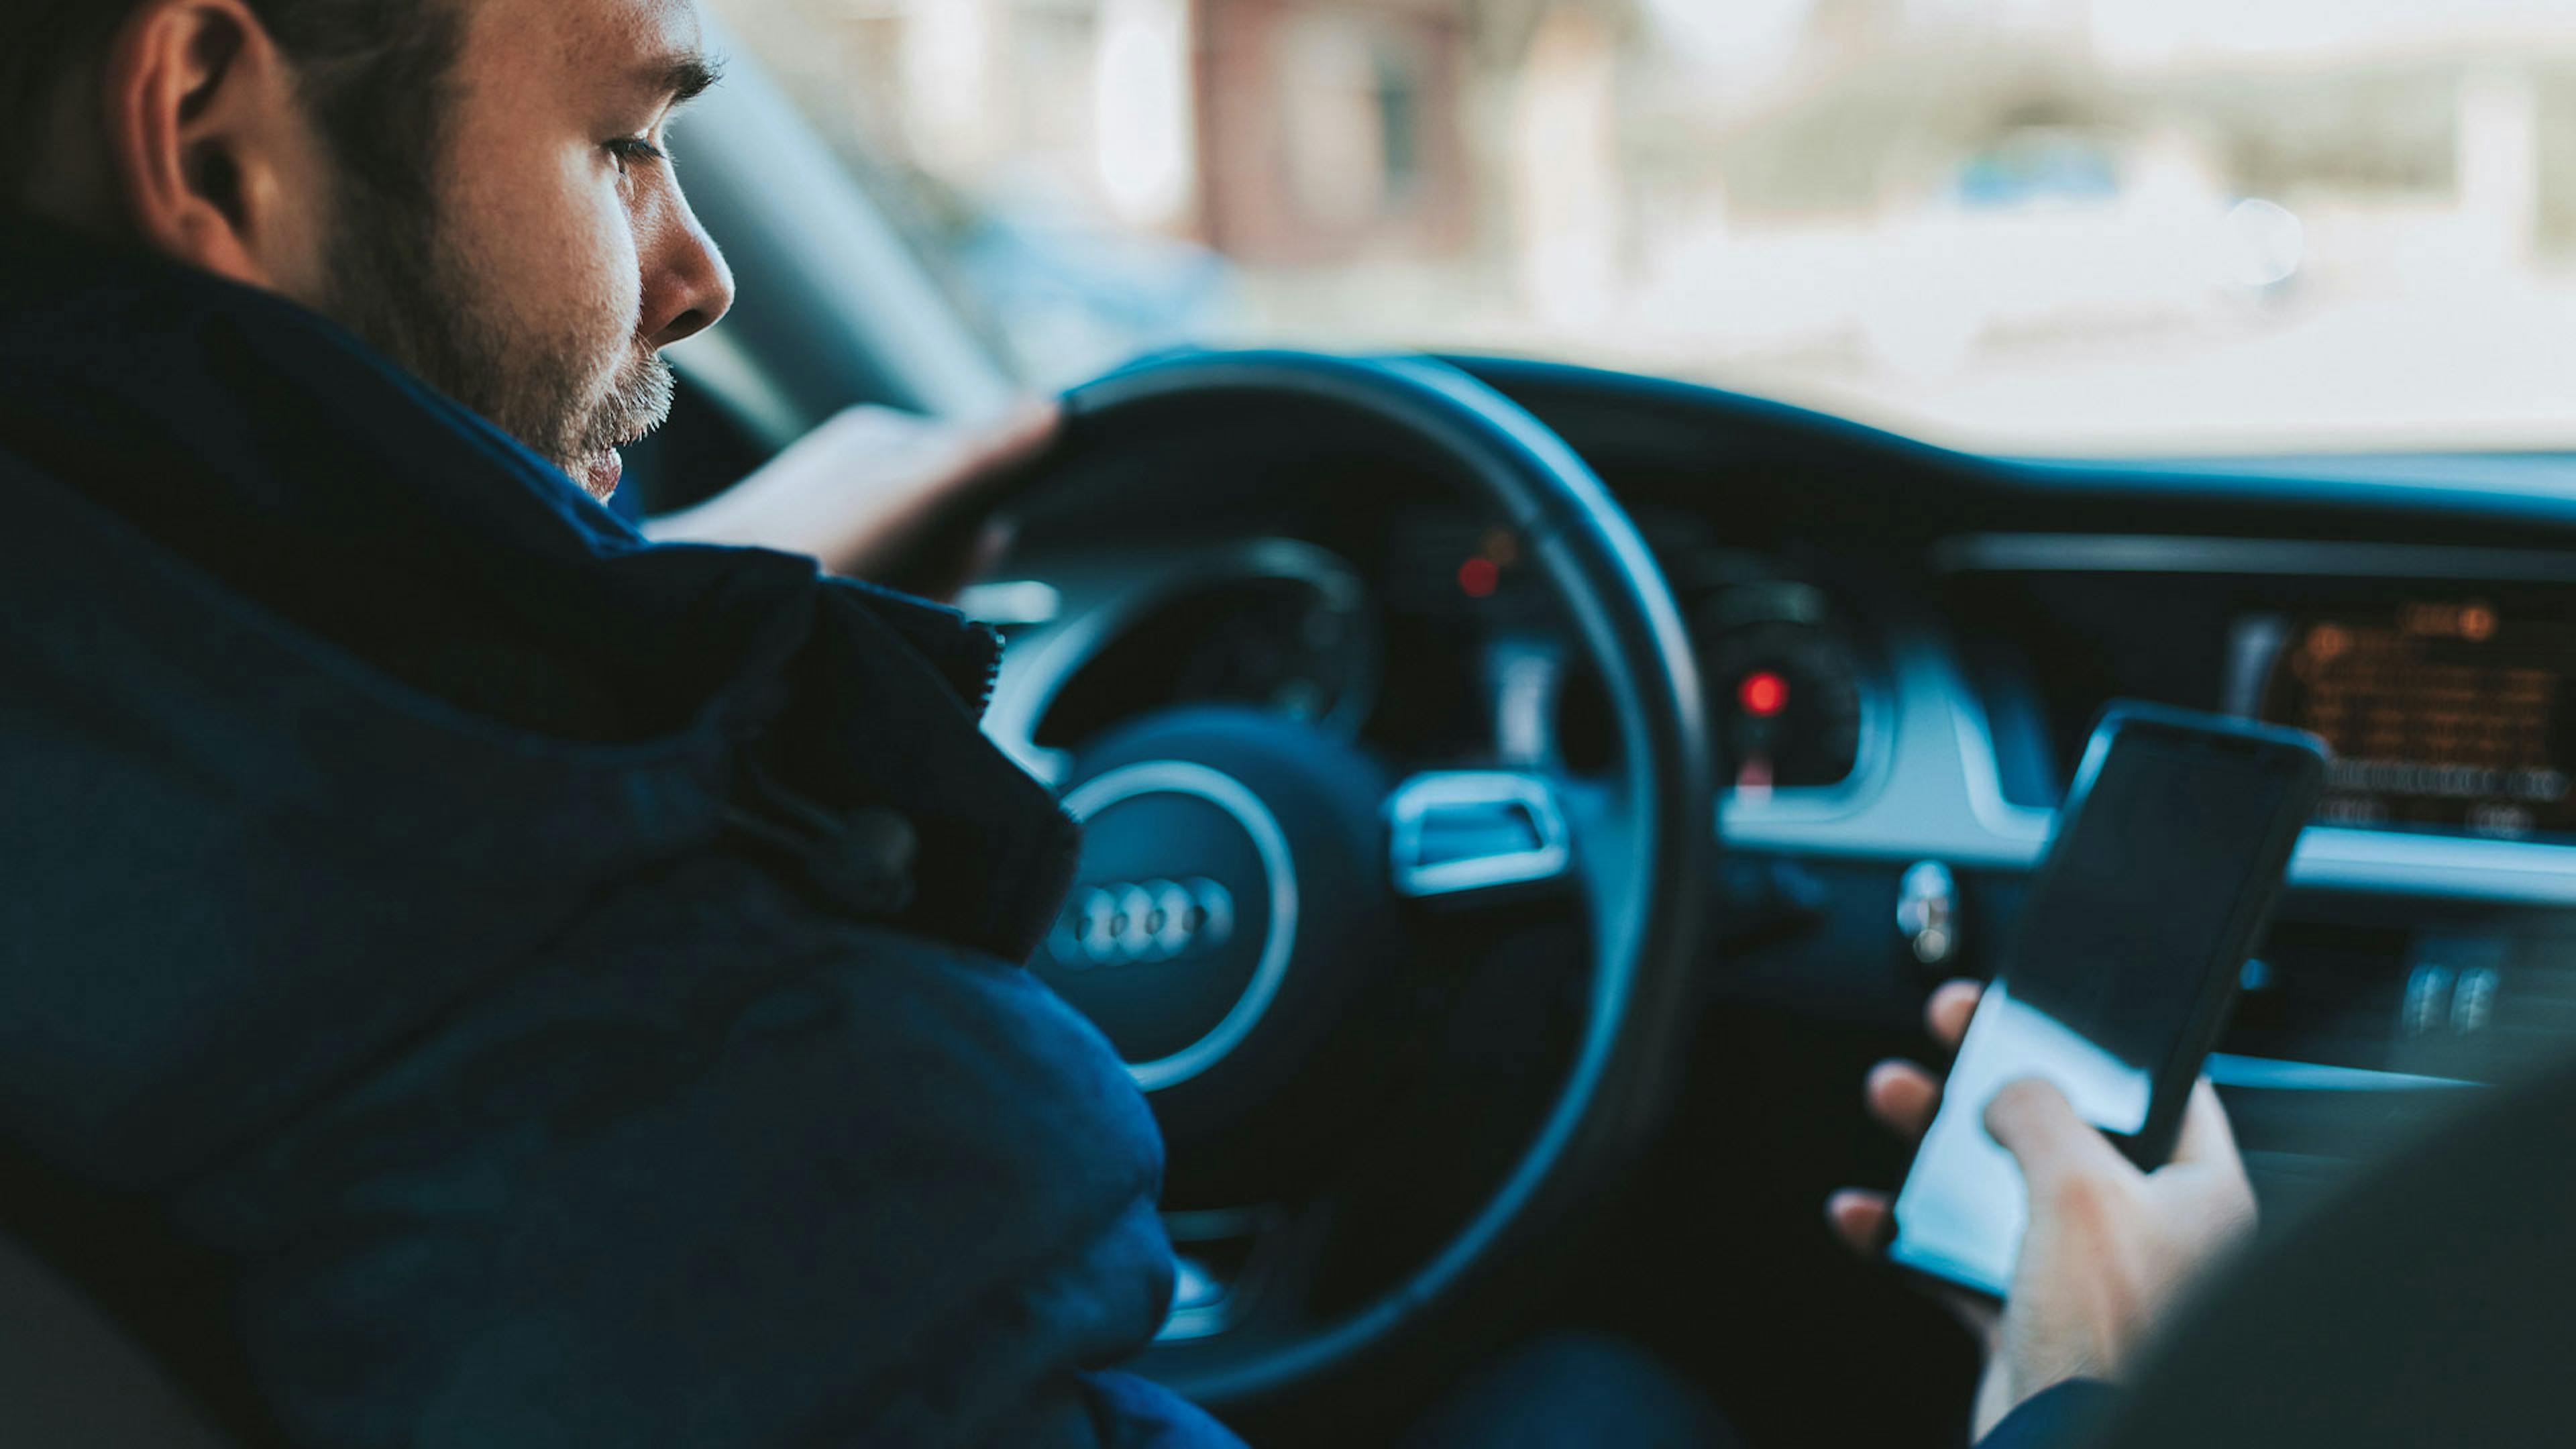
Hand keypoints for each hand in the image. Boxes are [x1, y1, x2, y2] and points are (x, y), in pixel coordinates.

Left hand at [651, 400, 1060, 600]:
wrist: (703, 606)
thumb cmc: (805, 542)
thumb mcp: (909, 494)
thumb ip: (981, 454)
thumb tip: (1053, 409)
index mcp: (883, 443)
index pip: (979, 471)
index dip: (982, 525)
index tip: (958, 549)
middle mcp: (861, 478)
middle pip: (953, 529)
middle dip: (947, 570)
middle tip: (907, 584)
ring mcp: (840, 527)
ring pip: (921, 571)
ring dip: (916, 598)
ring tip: (872, 602)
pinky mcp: (820, 574)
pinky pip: (884, 596)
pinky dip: (884, 614)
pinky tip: (853, 615)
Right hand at [1826, 981, 2258, 1439]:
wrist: (2070, 1445)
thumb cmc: (2111, 1337)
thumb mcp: (2080, 1187)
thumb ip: (2041, 1113)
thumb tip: (2011, 1088)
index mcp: (2196, 1193)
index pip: (2161, 1089)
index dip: (2097, 1041)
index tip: (2044, 1006)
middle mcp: (2147, 1230)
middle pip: (2062, 1126)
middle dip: (1992, 1077)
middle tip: (1951, 1030)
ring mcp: (2083, 1274)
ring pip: (2000, 1182)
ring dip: (1937, 1142)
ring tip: (1893, 1098)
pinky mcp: (2027, 1316)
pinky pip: (1955, 1257)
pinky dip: (1905, 1232)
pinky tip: (1867, 1213)